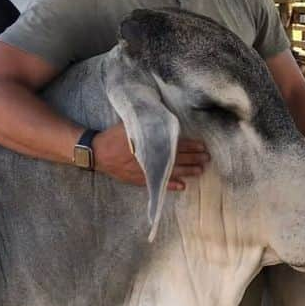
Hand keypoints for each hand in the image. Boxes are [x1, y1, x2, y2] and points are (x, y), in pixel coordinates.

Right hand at [92, 122, 209, 190]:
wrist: (97, 152)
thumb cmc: (114, 136)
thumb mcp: (131, 124)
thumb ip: (148, 123)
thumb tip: (164, 119)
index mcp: (149, 143)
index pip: (175, 144)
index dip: (190, 145)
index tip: (202, 145)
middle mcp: (150, 158)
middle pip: (177, 158)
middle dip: (194, 158)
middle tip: (207, 158)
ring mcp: (145, 171)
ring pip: (171, 171)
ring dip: (188, 171)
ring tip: (201, 170)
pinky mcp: (140, 180)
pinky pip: (159, 184)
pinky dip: (171, 185)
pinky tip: (182, 186)